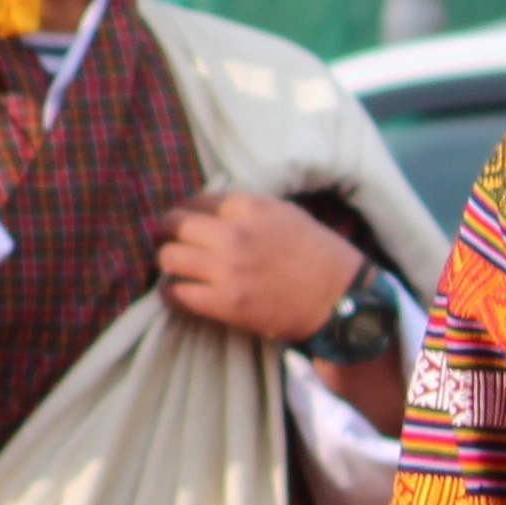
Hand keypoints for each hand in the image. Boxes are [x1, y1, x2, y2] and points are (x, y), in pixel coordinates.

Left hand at [159, 191, 365, 348]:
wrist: (339, 296)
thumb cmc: (315, 252)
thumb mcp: (283, 212)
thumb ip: (244, 208)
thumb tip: (207, 209)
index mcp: (248, 207)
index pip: (195, 201)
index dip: (184, 212)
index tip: (183, 223)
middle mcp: (234, 234)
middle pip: (174, 226)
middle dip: (165, 234)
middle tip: (166, 242)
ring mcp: (228, 270)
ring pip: (169, 259)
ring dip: (166, 262)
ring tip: (172, 268)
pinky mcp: (227, 303)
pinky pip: (178, 294)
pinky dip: (171, 293)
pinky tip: (177, 293)